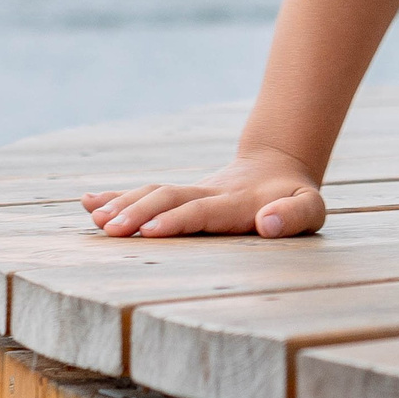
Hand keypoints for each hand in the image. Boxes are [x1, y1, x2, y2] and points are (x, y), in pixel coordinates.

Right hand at [83, 150, 326, 238]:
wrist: (278, 167)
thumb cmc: (296, 199)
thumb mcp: (310, 209)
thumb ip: (293, 216)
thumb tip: (266, 223)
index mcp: (237, 202)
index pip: (203, 210)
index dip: (177, 219)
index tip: (151, 230)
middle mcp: (208, 194)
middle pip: (169, 198)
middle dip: (140, 213)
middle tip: (113, 230)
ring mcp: (191, 192)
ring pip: (153, 193)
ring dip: (124, 204)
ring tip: (95, 219)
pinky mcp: (180, 196)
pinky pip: (146, 193)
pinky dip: (116, 196)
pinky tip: (87, 202)